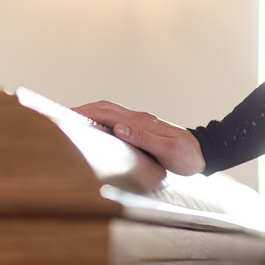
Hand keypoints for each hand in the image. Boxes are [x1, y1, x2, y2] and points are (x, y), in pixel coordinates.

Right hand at [72, 101, 205, 175]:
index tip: (64, 114)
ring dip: (90, 115)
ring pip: (110, 113)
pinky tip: (94, 131)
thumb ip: (143, 139)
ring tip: (71, 122)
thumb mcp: (167, 150)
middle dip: (81, 111)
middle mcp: (138, 119)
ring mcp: (140, 123)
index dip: (84, 112)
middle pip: (104, 108)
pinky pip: (116, 121)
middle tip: (59, 116)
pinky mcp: (142, 130)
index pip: (106, 112)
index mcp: (141, 122)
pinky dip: (101, 122)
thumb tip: (118, 128)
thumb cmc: (187, 156)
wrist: (205, 154)